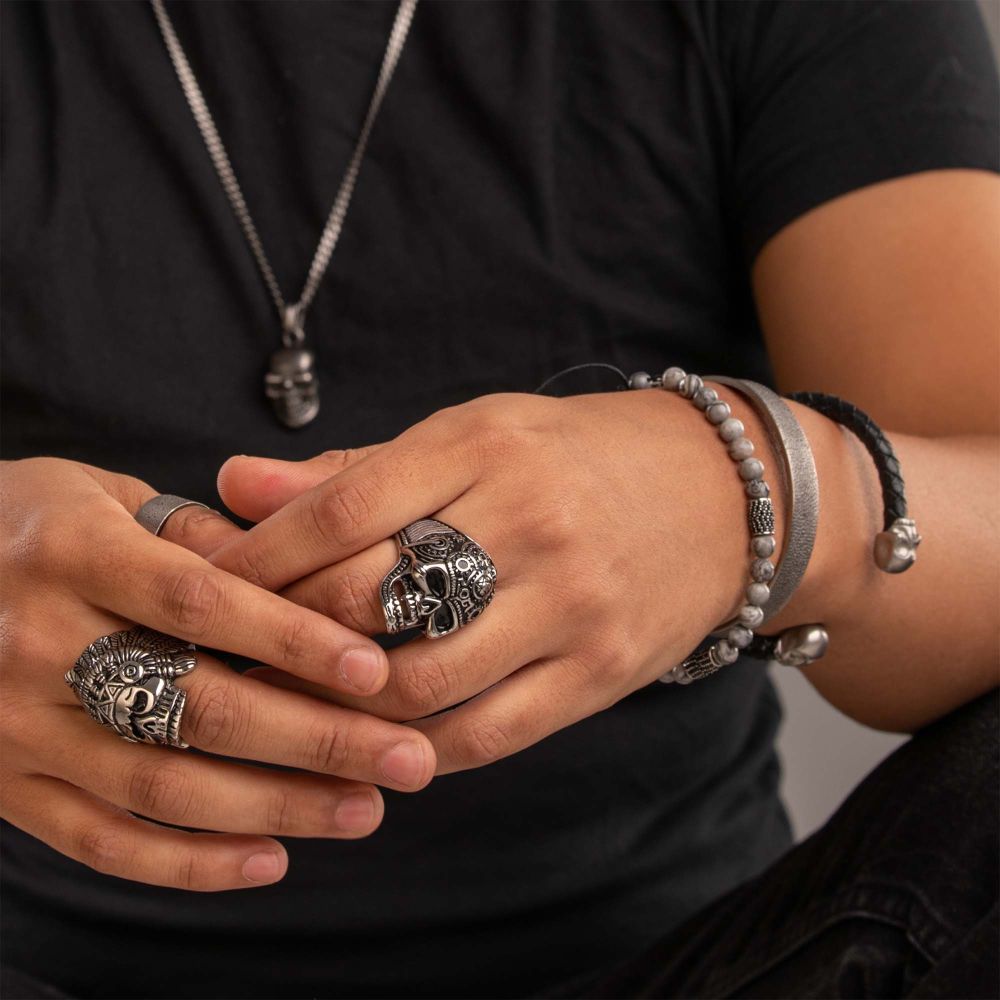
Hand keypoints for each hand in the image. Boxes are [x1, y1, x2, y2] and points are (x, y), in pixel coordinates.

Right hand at [0, 458, 435, 890]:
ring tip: (364, 809)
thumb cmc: (24, 524)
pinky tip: (268, 861)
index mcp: (69, 553)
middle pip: (198, 706)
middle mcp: (37, 644)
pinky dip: (188, 863)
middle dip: (315, 740)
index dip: (293, 640)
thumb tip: (293, 569)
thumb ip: (190, 533)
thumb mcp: (98, 496)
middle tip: (407, 758)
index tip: (376, 670)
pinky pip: (101, 841)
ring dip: (274, 806)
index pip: (202, 603)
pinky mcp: (6, 787)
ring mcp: (13, 727)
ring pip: (162, 786)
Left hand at [212, 390, 765, 772]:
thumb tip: (236, 486)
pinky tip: (380, 735)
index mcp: (486, 446)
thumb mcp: (476, 434)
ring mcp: (571, 605)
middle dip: (280, 636)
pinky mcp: (601, 674)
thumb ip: (356, 469)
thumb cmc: (577, 458)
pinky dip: (415, 746)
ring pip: (419, 682)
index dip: (255, 557)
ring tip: (293, 705)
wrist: (722, 497)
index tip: (199, 589)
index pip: (342, 508)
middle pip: (369, 599)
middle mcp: (530, 523)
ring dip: (338, 706)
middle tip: (230, 656)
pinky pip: (485, 734)